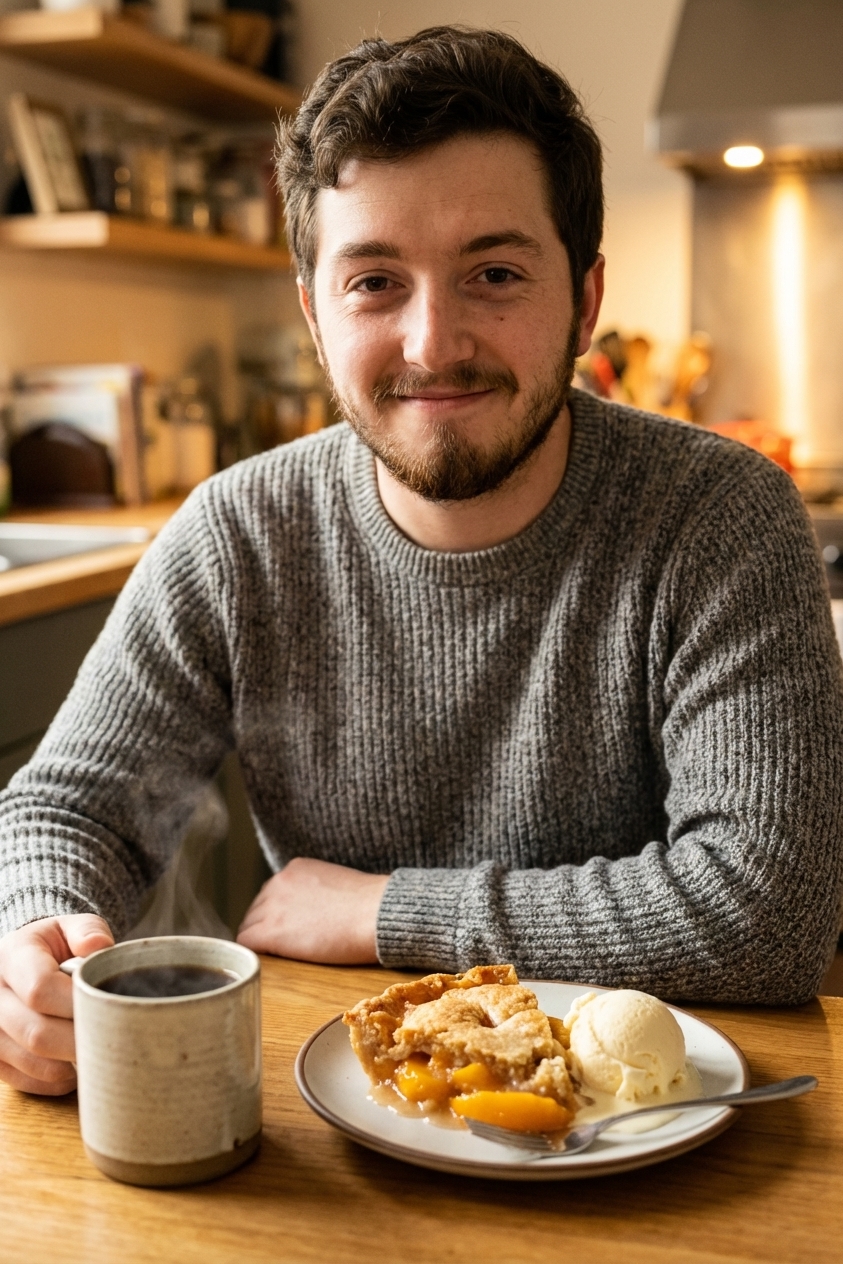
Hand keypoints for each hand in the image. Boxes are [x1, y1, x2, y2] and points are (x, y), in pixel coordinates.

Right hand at [0, 914, 113, 1094]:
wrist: (26, 961)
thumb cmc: (56, 945)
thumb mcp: (72, 926)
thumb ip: (88, 931)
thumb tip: (99, 946)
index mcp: (12, 955)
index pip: (39, 988)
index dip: (76, 1005)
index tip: (106, 1009)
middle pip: (36, 1032)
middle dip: (79, 1041)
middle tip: (113, 1040)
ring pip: (30, 1061)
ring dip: (69, 1064)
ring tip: (98, 1052)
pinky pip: (23, 1080)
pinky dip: (55, 1080)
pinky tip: (76, 1068)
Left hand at [236, 858, 388, 963]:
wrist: (374, 915)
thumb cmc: (369, 906)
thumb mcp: (336, 885)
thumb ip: (315, 892)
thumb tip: (311, 910)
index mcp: (295, 869)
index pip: (272, 894)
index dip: (279, 914)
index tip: (290, 927)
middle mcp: (278, 882)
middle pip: (257, 909)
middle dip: (267, 926)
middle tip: (287, 945)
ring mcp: (272, 906)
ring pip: (249, 926)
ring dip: (262, 940)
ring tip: (284, 955)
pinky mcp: (271, 931)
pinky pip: (246, 943)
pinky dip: (255, 952)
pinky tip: (272, 961)